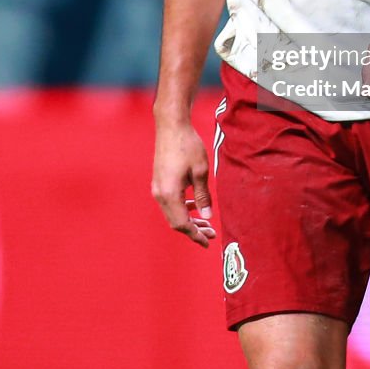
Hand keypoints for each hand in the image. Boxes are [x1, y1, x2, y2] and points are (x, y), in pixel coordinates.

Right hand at [151, 122, 215, 247]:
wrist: (171, 126)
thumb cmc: (187, 146)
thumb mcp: (201, 171)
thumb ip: (203, 196)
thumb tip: (207, 216)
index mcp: (169, 194)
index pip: (182, 224)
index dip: (195, 235)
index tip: (208, 242)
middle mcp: (160, 194)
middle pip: (175, 222)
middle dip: (193, 230)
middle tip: (211, 233)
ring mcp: (157, 188)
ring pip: (172, 212)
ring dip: (188, 219)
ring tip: (206, 222)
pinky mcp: (159, 181)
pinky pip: (169, 202)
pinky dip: (182, 208)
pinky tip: (194, 205)